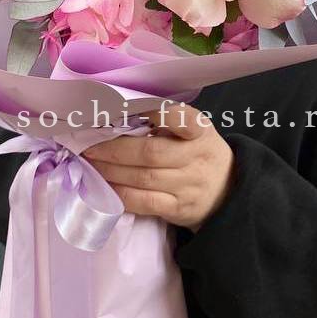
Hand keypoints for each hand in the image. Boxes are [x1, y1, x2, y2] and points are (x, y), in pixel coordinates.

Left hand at [83, 101, 233, 230]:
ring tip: (91, 164)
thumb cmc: (200, 154)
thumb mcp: (194, 133)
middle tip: (89, 146)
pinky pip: (144, 203)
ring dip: (111, 171)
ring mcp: (188, 186)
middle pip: (150, 153)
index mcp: (200, 132)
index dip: (155, 113)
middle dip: (114, 150)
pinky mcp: (178, 209)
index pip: (182, 119)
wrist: (228, 192)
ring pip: (143, 179)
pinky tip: (105, 187)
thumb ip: (166, 124)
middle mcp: (196, 158)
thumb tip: (117, 119)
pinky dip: (121, 194)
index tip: (126, 108)